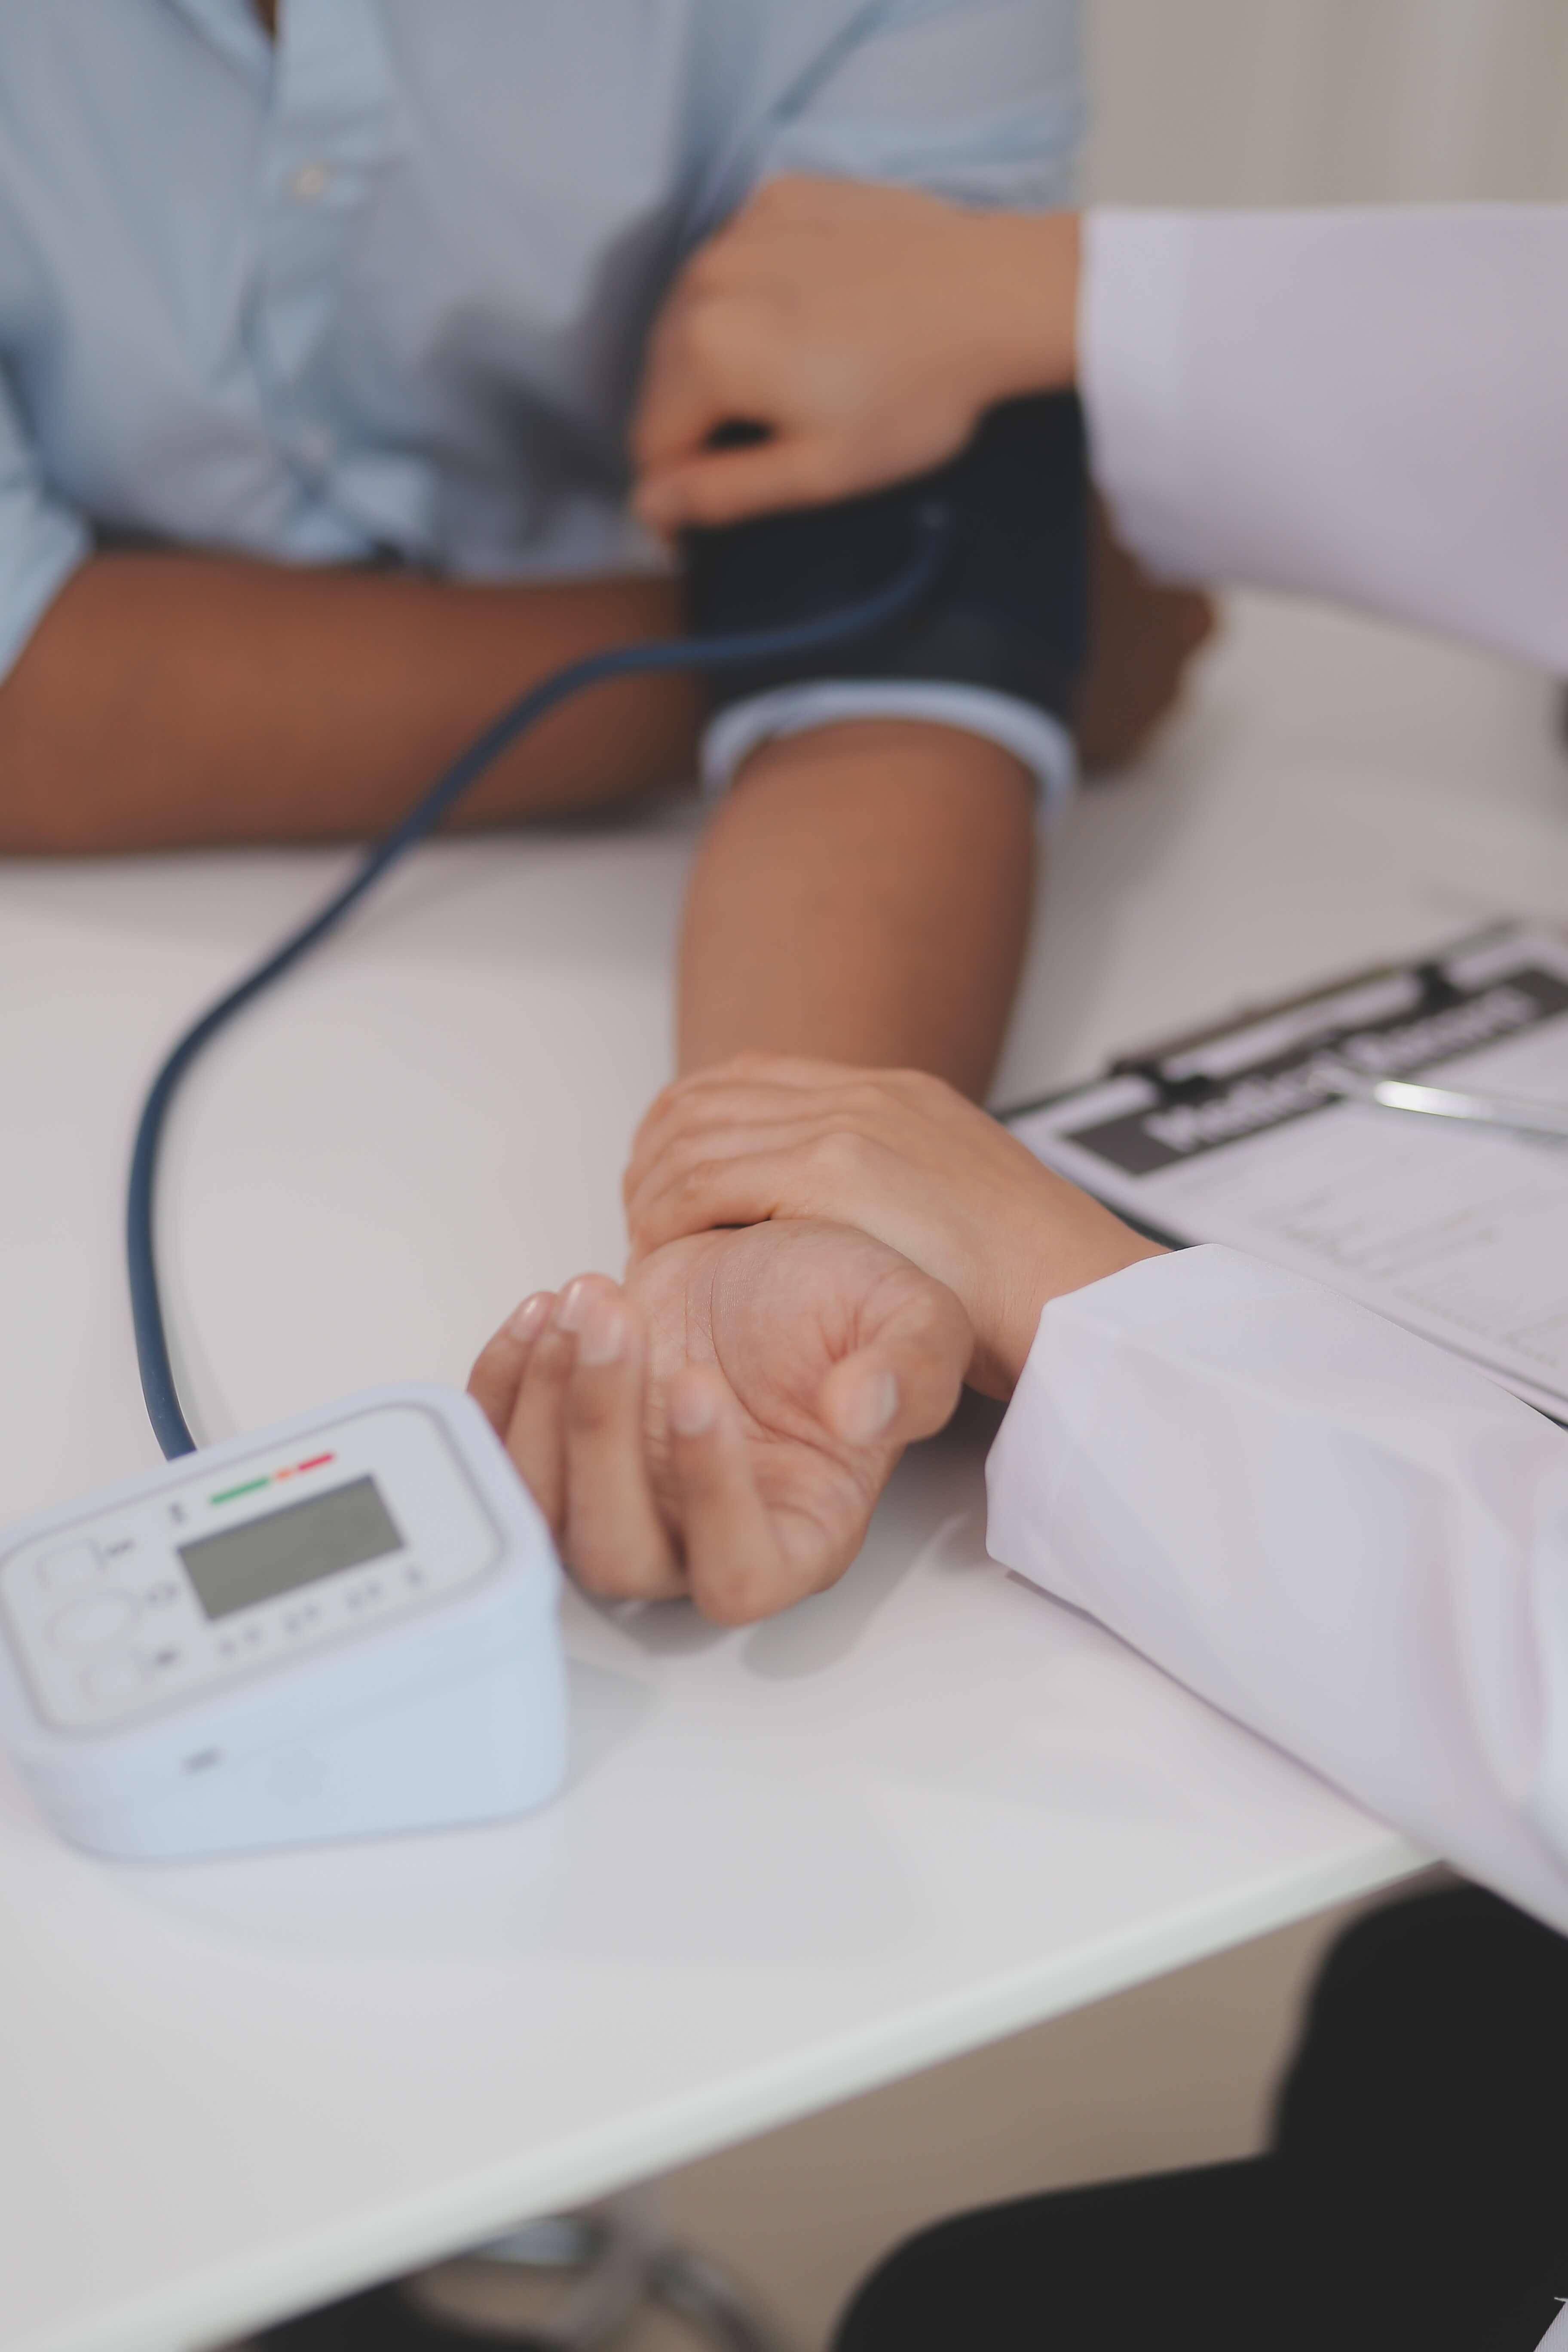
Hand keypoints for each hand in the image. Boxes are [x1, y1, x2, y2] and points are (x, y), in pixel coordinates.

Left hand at [467, 1220, 969, 1623]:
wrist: (766, 1260)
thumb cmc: (841, 1304)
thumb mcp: (912, 1319)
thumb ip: (909, 1370)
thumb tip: (864, 1410)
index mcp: (799, 1535)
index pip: (739, 1575)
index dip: (710, 1499)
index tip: (700, 1384)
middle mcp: (697, 1542)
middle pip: (617, 1555)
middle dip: (599, 1431)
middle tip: (614, 1318)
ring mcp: (618, 1503)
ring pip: (544, 1511)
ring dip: (546, 1400)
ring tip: (585, 1298)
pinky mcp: (559, 1454)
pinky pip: (495, 1458)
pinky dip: (498, 1387)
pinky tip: (540, 1312)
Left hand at [624, 1056, 1163, 1396]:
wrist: (1080, 1295)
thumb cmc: (1023, 1281)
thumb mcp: (956, 1200)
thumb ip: (894, 1186)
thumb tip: (844, 1211)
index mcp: (890, 1095)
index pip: (746, 1078)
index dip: (685, 1125)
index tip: (669, 1182)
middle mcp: (864, 1096)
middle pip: (704, 1097)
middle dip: (654, 1156)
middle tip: (644, 1220)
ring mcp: (849, 1126)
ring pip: (694, 1134)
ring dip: (654, 1189)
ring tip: (651, 1246)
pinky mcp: (838, 1170)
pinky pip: (709, 1179)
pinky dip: (671, 1216)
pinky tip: (672, 1255)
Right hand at [631, 176, 1078, 533]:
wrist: (999, 293)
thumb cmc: (917, 394)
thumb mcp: (820, 471)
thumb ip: (723, 491)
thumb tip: (648, 505)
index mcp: (705, 351)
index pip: (651, 441)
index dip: (674, 491)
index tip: (705, 517)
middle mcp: (704, 278)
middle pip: (665, 377)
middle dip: (695, 423)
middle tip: (761, 451)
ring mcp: (741, 229)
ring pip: (694, 314)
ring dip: (722, 356)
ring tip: (792, 382)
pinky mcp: (779, 198)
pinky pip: (736, 261)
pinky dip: (754, 294)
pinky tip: (810, 315)